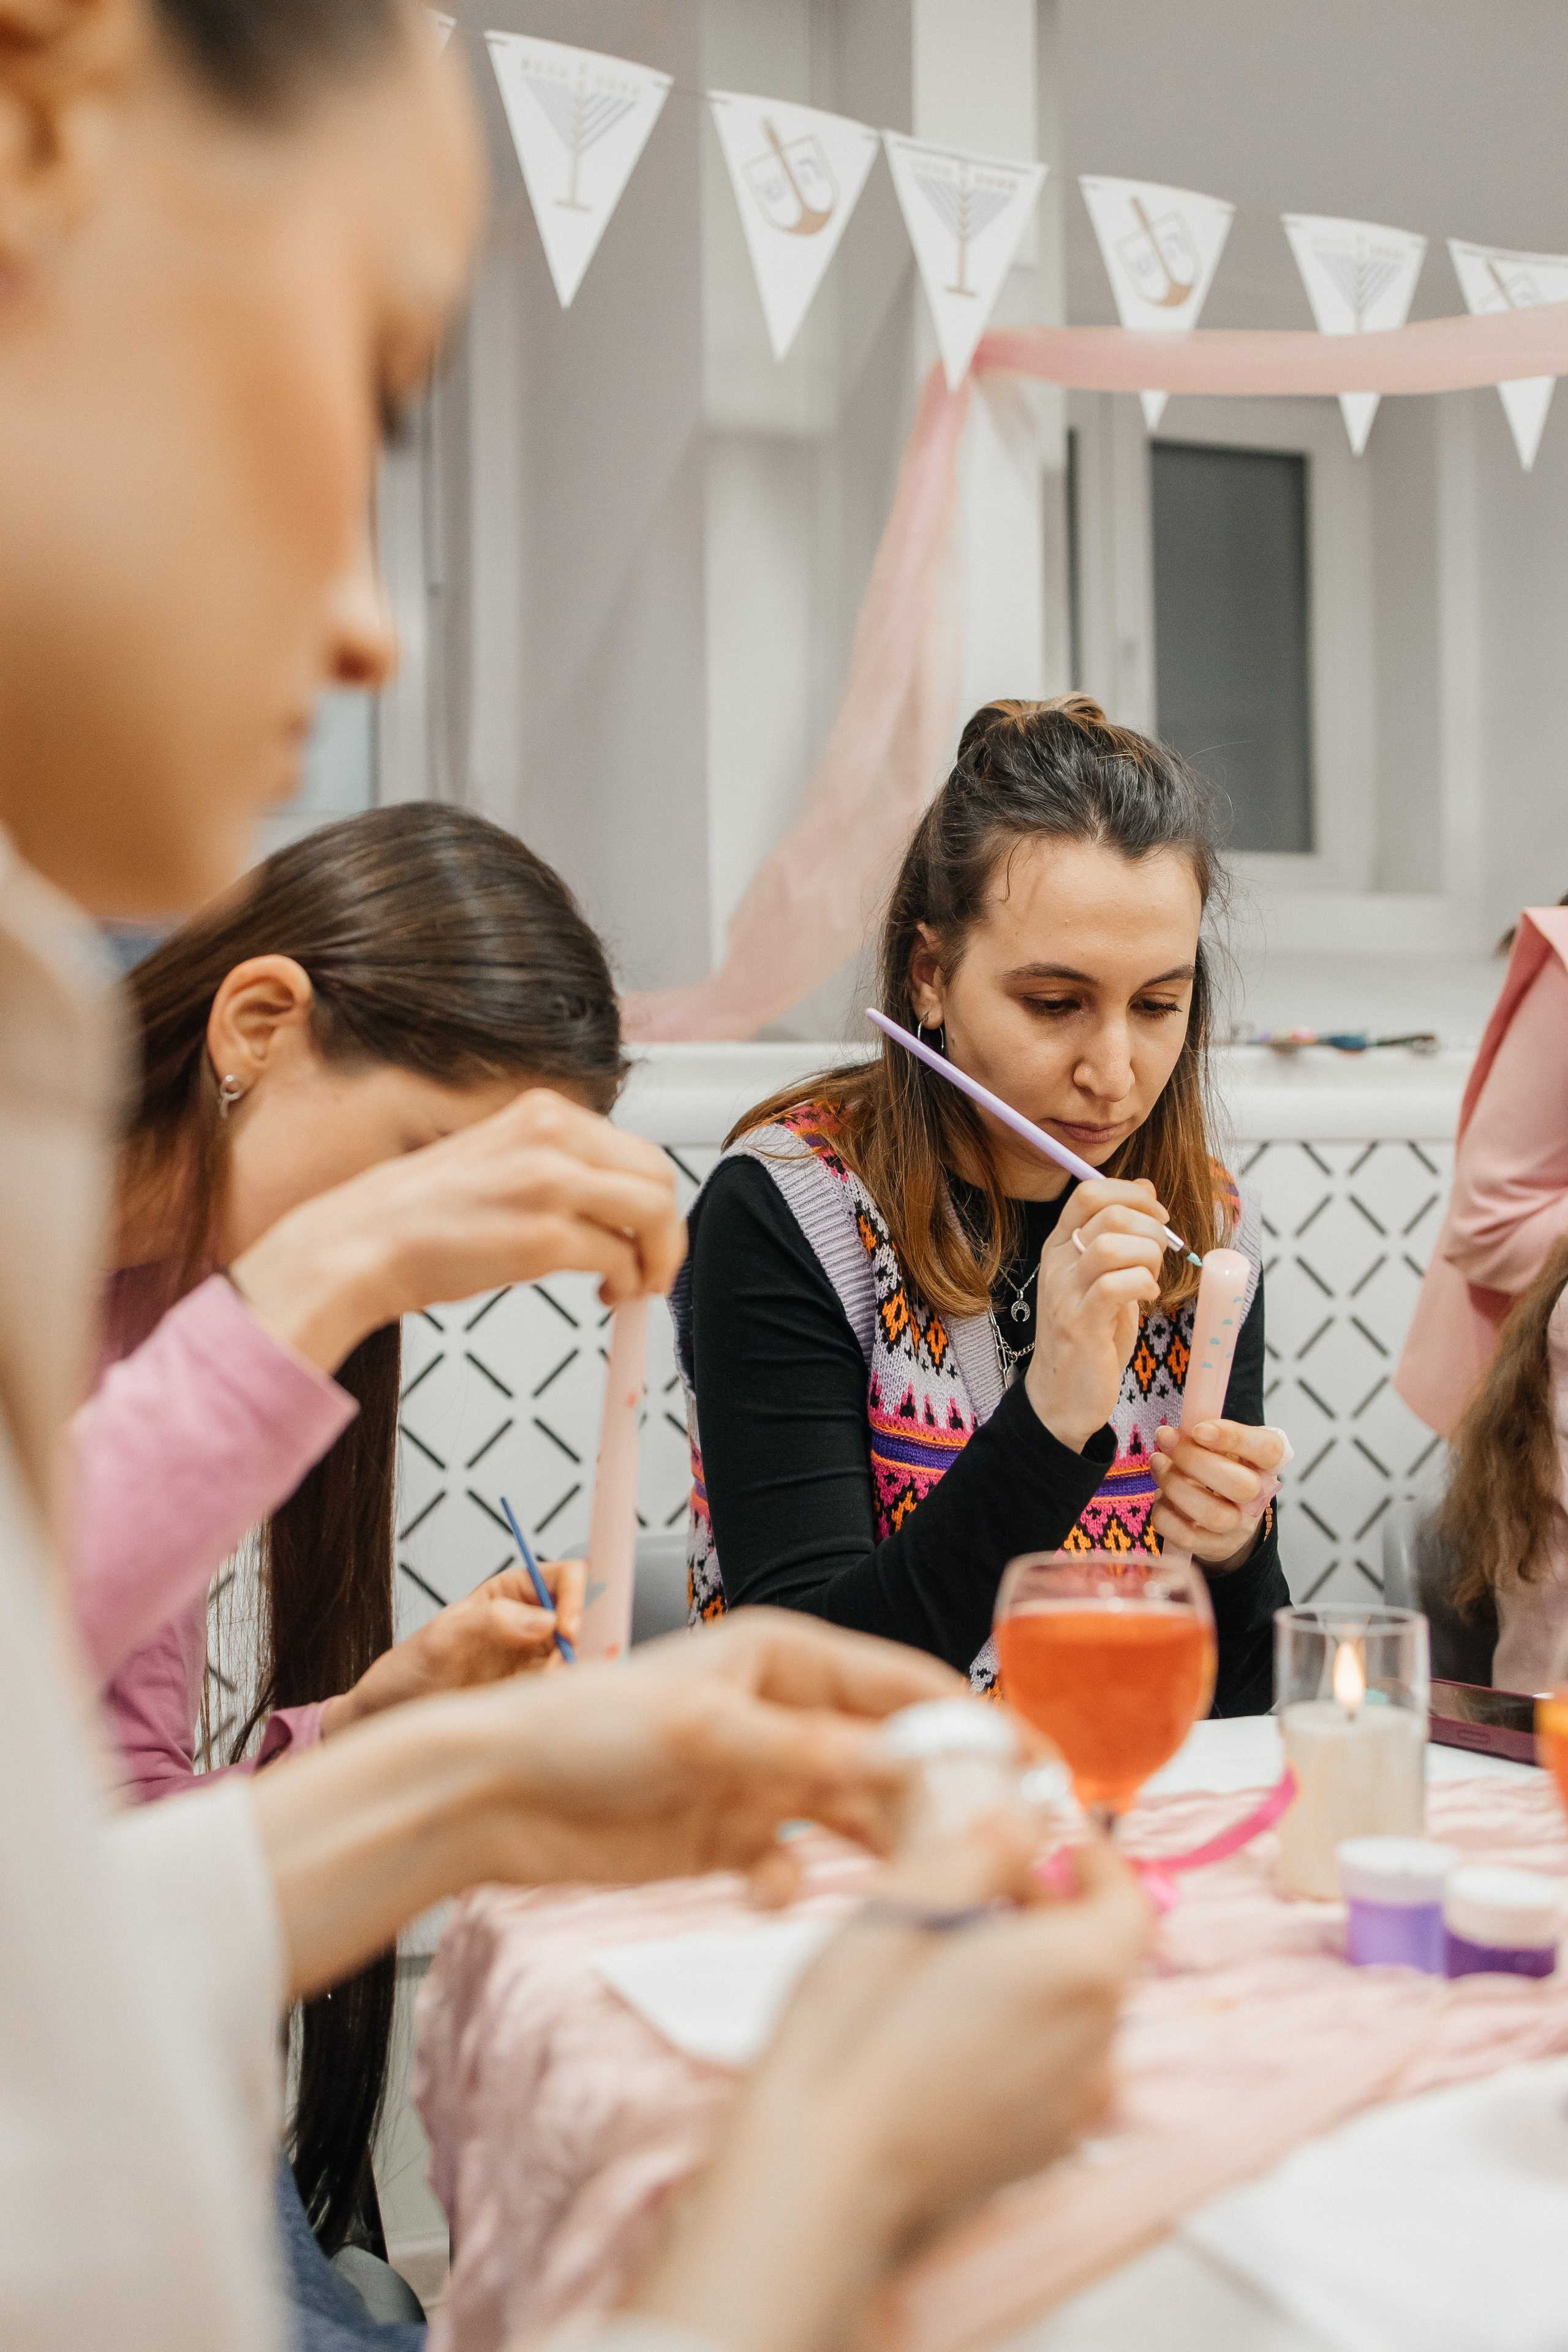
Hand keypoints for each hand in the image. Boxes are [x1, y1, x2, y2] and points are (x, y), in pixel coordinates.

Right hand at [231, 1087, 685, 1372]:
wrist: (357, 1246)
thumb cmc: (417, 1216)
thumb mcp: (498, 1162)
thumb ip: (556, 1168)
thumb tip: (614, 1204)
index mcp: (541, 1113)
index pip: (635, 1149)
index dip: (654, 1199)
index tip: (648, 1233)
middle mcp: (551, 1137)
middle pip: (658, 1176)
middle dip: (668, 1230)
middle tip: (655, 1267)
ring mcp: (549, 1185)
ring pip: (653, 1214)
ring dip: (657, 1258)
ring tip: (633, 1285)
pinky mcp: (542, 1238)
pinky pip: (621, 1259)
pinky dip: (627, 1283)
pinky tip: (606, 1295)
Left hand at [255, 1610, 965, 1997]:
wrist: (492, 1795)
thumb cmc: (586, 1730)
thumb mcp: (704, 1731)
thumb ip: (809, 1751)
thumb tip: (911, 1767)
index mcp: (787, 1656)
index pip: (906, 1685)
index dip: (972, 1723)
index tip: (1033, 1770)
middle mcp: (784, 1711)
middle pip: (891, 1755)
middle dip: (934, 1799)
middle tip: (989, 1850)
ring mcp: (760, 1778)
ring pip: (851, 1816)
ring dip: (876, 1850)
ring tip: (910, 1889)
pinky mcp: (729, 1840)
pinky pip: (792, 1867)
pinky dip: (791, 1886)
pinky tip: (768, 1893)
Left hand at [318, 1560, 585, 1738]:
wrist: (392, 1719)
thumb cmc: (408, 1672)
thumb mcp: (440, 1640)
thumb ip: (489, 1622)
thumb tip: (544, 1620)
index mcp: (511, 1591)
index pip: (566, 1577)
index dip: (577, 1597)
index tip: (567, 1631)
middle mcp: (531, 1620)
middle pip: (585, 1615)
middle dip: (584, 1640)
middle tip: (560, 1668)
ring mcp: (536, 1657)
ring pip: (583, 1653)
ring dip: (575, 1671)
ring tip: (543, 1689)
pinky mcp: (536, 1690)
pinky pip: (569, 1685)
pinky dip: (568, 1692)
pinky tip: (548, 1702)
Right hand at [629, 1821, 1148, 2351]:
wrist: (821, 2174)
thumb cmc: (853, 2035)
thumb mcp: (902, 1906)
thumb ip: (977, 1853)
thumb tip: (1018, 1824)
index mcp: (1076, 1972)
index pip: (1129, 1901)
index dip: (1097, 1861)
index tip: (1056, 1837)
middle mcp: (1095, 2044)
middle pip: (1104, 1957)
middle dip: (1058, 1909)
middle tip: (987, 1882)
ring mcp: (1072, 2107)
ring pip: (1079, 2013)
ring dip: (1040, 1969)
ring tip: (960, 1950)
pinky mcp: (1041, 2149)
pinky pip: (1056, 2066)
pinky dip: (1026, 2027)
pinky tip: (954, 2020)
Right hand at [1025, 1180, 1166, 1450]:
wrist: (1061, 1395)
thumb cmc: (1090, 1333)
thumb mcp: (1104, 1275)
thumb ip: (1121, 1234)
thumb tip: (1146, 1188)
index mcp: (1061, 1245)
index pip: (1088, 1192)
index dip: (1131, 1193)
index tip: (1159, 1215)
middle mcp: (1057, 1263)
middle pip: (1106, 1213)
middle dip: (1149, 1225)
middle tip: (1162, 1250)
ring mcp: (1065, 1294)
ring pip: (1109, 1246)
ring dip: (1147, 1255)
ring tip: (1153, 1275)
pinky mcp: (1080, 1325)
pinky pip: (1115, 1286)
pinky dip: (1143, 1283)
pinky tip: (1147, 1295)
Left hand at [1151, 1418, 1285, 1567]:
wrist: (1227, 1517)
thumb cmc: (1221, 1469)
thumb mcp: (1223, 1446)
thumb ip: (1205, 1433)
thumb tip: (1171, 1435)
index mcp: (1266, 1464)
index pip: (1268, 1450)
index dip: (1234, 1438)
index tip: (1199, 1429)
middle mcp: (1258, 1498)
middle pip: (1240, 1486)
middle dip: (1194, 1460)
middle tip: (1166, 1439)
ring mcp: (1237, 1527)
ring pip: (1212, 1514)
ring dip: (1175, 1484)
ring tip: (1158, 1463)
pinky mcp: (1213, 1547)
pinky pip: (1186, 1536)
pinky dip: (1165, 1513)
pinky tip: (1161, 1496)